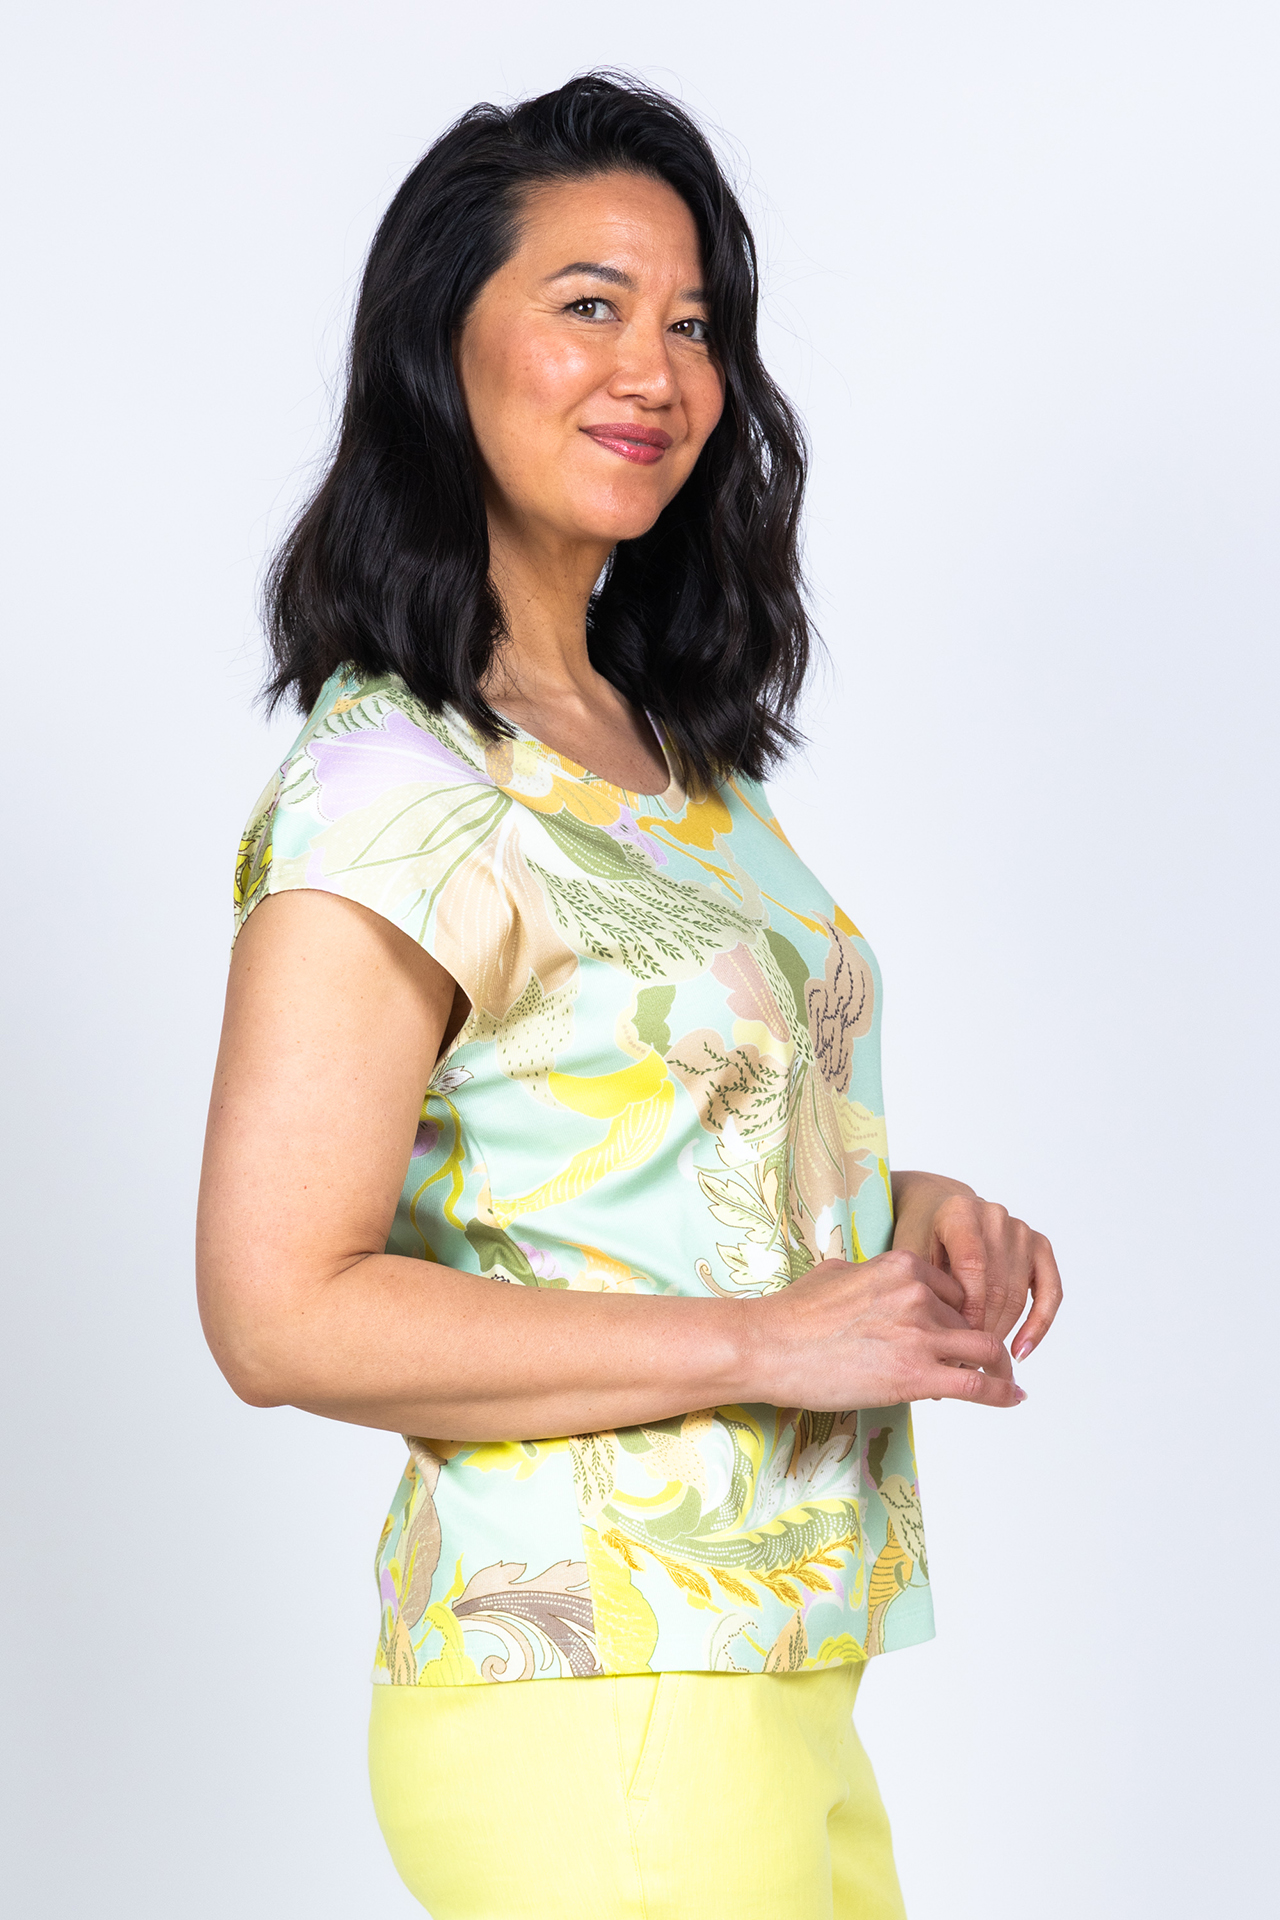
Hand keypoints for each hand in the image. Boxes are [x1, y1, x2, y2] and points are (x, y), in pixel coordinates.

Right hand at [750, 1250, 1025, 1411]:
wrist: (768, 1346)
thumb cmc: (791, 1313)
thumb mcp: (835, 1272)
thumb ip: (867, 1273)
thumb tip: (870, 1278)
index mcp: (902, 1266)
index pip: (952, 1290)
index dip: (954, 1316)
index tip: (954, 1335)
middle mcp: (919, 1295)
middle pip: (968, 1321)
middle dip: (971, 1344)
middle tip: (976, 1364)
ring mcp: (920, 1335)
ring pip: (984, 1348)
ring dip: (998, 1367)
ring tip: (1005, 1380)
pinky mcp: (916, 1376)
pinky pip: (977, 1384)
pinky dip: (1001, 1392)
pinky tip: (1012, 1397)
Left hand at [891, 1171, 1062, 1362]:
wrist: (937, 1206)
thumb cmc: (919, 1234)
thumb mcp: (908, 1255)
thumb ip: (921, 1290)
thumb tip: (938, 1351)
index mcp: (961, 1212)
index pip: (973, 1267)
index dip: (969, 1310)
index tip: (957, 1344)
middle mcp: (995, 1216)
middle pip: (998, 1285)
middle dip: (983, 1330)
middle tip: (964, 1365)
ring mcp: (1020, 1230)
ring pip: (1018, 1294)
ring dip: (1003, 1333)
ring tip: (981, 1363)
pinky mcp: (1039, 1245)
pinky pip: (1050, 1290)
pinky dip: (1039, 1324)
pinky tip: (1021, 1351)